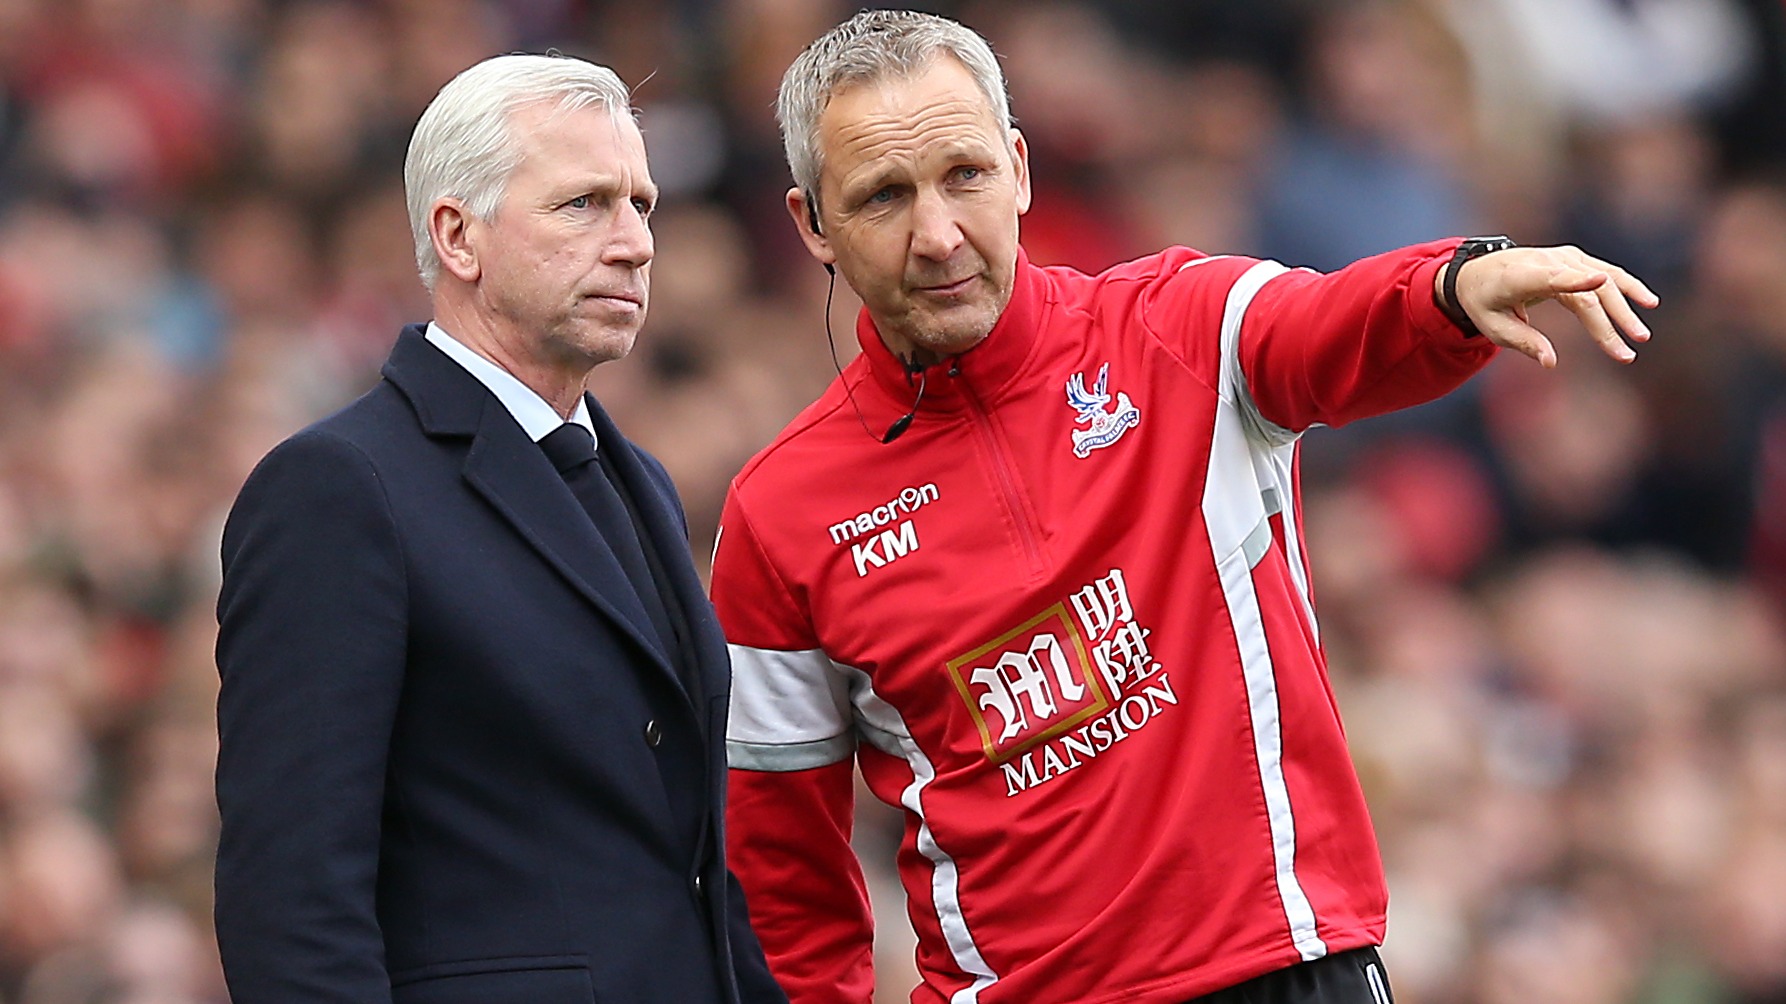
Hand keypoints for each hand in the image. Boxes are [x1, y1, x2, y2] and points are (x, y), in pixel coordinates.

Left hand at [1439, 245, 1659, 366]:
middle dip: (1610, 324)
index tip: (1600, 282)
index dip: (1577, 280)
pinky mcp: (1575, 259)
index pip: (1553, 278)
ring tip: (1642, 335)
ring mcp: (1565, 258)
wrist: (1478, 271)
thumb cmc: (1484, 302)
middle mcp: (1547, 262)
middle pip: (1587, 292)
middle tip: (1627, 354)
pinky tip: (1648, 302)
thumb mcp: (1492, 327)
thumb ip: (1522, 342)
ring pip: (1604, 281)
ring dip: (1626, 308)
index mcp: (1521, 276)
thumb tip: (1551, 363)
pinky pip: (1607, 274)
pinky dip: (1627, 287)